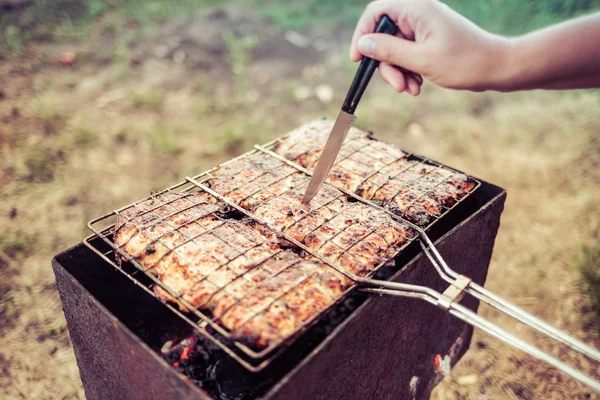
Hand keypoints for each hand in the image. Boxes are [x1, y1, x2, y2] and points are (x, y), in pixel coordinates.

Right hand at [350, 0, 511, 94]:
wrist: (497, 68)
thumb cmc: (465, 61)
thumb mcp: (421, 60)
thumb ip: (389, 51)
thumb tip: (363, 44)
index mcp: (416, 9)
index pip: (375, 12)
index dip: (362, 34)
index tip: (358, 59)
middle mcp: (418, 14)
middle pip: (383, 36)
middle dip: (386, 64)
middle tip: (397, 86)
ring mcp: (424, 28)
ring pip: (394, 49)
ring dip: (398, 72)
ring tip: (411, 89)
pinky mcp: (429, 41)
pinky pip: (407, 55)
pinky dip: (408, 71)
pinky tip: (418, 86)